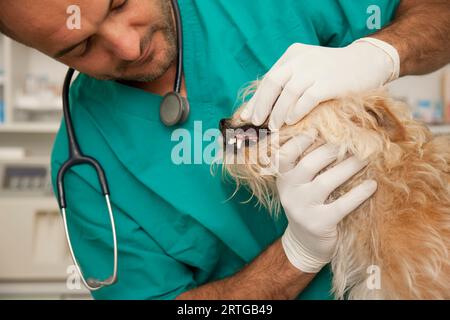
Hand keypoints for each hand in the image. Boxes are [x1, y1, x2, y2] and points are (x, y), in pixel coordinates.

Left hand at [240, 37, 399, 130]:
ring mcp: (315, 69)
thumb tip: (263, 108)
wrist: (369, 62)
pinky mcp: (328, 82)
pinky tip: (291, 121)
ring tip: (274, 127)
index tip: (246, 116)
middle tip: (258, 123)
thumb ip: (288, 84)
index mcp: (293, 55)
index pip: (268, 78)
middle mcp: (301, 59)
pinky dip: (296, 111)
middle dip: (263, 106)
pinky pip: (306, 99)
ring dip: (278, 112)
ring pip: (288, 92)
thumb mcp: (308, 71)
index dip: (256, 99)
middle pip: (273, 83)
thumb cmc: (334, 73)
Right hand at [277, 132, 376, 272]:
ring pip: (325, 182)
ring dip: (348, 167)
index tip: (320, 126)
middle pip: (309, 164)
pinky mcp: (318, 224)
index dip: (301, 139)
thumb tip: (334, 133)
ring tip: (366, 158)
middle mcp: (289, 191)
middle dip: (333, 150)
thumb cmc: (308, 204)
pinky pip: (341, 205)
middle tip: (354, 140)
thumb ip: (308, 162)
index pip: (285, 154)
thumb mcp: (300, 184)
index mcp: (283, 178)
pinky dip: (358, 194)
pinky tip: (372, 185)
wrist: (305, 243)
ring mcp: (302, 209)